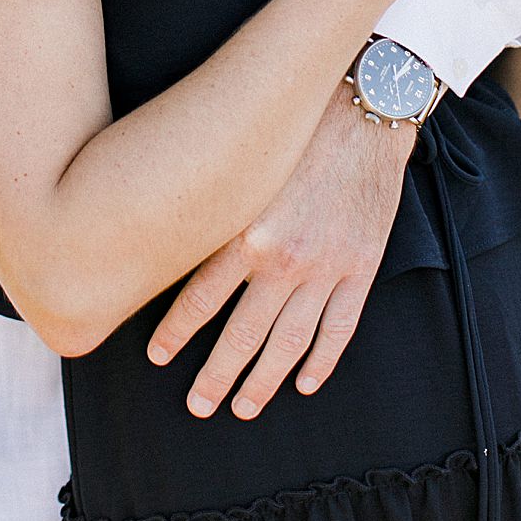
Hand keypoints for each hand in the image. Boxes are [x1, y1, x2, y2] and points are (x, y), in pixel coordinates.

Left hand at [146, 88, 412, 418]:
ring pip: (289, 342)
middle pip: (242, 335)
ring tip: (244, 407)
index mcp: (245, 232)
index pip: (198, 299)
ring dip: (264, 381)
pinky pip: (339, 327)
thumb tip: (171, 243)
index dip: (175, 333)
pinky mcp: (361, 266)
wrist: (363, 112)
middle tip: (198, 406)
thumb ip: (216, 214)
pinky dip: (322, 360)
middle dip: (216, 376)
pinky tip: (305, 383)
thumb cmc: (295, 132)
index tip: (157, 357)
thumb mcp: (244, 170)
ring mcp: (325, 267)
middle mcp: (283, 258)